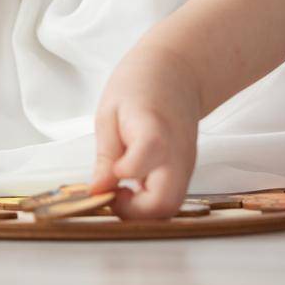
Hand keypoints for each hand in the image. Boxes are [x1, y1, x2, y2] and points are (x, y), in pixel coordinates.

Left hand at [90, 55, 202, 219]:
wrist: (179, 71)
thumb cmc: (141, 84)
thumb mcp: (110, 112)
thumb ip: (106, 155)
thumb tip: (98, 190)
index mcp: (154, 129)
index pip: (144, 160)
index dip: (122, 173)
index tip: (108, 174)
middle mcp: (176, 153)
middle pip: (165, 203)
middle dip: (134, 212)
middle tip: (112, 195)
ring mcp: (186, 165)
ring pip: (171, 207)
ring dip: (142, 211)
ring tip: (122, 191)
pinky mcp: (186, 171)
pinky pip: (171, 197)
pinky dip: (150, 203)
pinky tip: (134, 187)